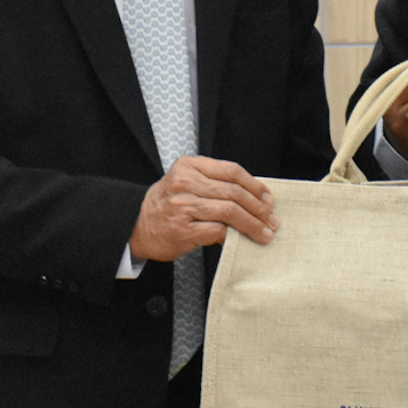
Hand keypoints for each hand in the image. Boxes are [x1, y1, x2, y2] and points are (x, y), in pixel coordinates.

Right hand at [129, 156, 277, 262]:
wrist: (135, 226)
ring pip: (230, 211)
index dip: (255, 185)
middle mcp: (185, 183)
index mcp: (189, 166)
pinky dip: (233, 236)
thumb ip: (214, 183)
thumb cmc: (166, 204)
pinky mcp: (183, 229)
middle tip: (272, 219)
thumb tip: (254, 196)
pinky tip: (242, 241)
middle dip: (259, 208)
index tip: (268, 198)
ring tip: (265, 233)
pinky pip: (218, 231)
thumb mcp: (185, 182)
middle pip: (234, 192)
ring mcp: (183, 206)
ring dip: (253, 224)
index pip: (231, 171)